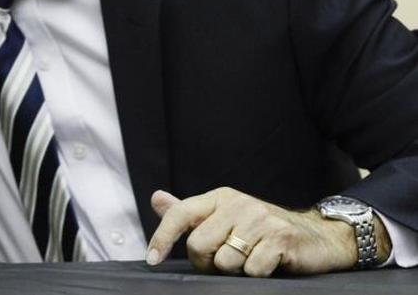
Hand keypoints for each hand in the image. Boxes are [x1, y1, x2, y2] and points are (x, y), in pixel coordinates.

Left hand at [146, 187, 362, 276]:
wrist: (318, 236)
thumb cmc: (264, 230)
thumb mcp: (225, 216)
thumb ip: (190, 212)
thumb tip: (156, 198)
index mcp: (221, 197)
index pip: (180, 214)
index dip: (162, 237)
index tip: (153, 259)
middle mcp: (238, 204)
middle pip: (199, 245)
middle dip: (207, 263)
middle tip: (224, 262)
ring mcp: (261, 220)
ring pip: (225, 261)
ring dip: (235, 270)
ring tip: (250, 260)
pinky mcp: (281, 239)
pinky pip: (252, 270)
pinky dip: (257, 274)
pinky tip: (269, 264)